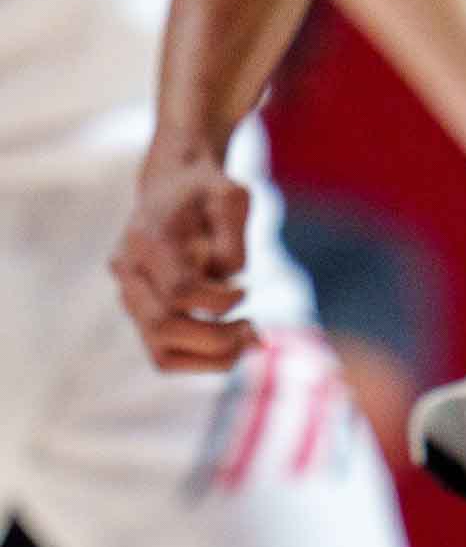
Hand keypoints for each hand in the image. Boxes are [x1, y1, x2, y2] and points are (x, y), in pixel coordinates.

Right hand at [110, 145, 258, 370]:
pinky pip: (165, 353)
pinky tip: (236, 347)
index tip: (246, 290)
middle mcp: (129, 272)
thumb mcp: (230, 196)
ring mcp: (130, 296)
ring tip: (250, 343)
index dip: (219, 300)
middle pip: (164, 327)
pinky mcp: (142, 313)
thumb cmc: (206, 191)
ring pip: (161, 351)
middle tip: (255, 331)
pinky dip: (203, 360)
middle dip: (217, 338)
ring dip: (211, 358)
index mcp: (147, 239)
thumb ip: (231, 236)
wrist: (171, 186)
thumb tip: (231, 278)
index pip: (178, 290)